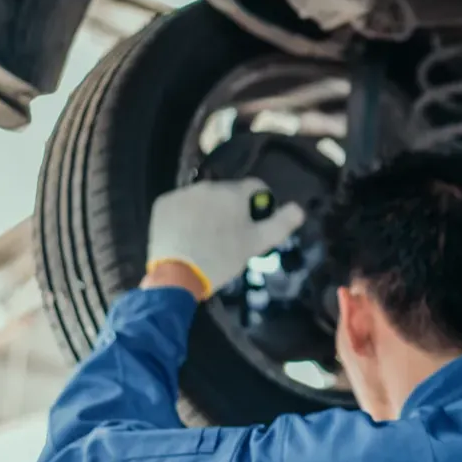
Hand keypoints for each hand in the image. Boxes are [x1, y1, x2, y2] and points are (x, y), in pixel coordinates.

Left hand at [144, 178, 304, 299]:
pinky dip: (185, 214)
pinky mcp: (162, 203)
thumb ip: (280, 224)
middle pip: (227, 193)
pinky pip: (181, 204)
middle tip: (228, 234)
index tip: (254, 222)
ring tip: (205, 236)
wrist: (176, 275)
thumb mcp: (256, 244)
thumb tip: (299, 208)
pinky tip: (186, 234)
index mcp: (233, 193)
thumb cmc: (221, 259)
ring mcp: (182, 193)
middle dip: (230, 208)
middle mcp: (207, 186)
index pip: (255, 187)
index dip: (259, 203)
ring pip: (203, 198)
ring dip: (207, 210)